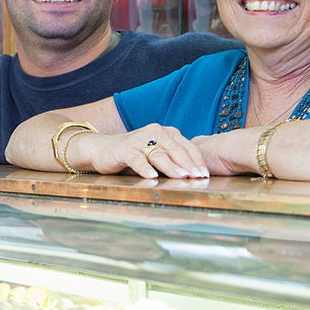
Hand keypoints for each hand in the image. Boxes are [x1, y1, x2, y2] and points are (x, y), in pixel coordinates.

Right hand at [72, 124, 208, 178]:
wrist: (103, 149)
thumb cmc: (135, 154)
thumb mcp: (157, 154)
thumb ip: (173, 160)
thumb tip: (195, 176)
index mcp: (167, 133)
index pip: (187, 146)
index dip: (197, 161)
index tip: (205, 175)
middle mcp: (155, 132)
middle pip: (175, 149)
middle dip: (188, 164)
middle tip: (198, 177)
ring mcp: (139, 140)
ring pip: (159, 154)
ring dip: (171, 166)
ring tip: (181, 176)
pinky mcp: (125, 149)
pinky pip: (137, 159)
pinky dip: (145, 168)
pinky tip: (152, 177)